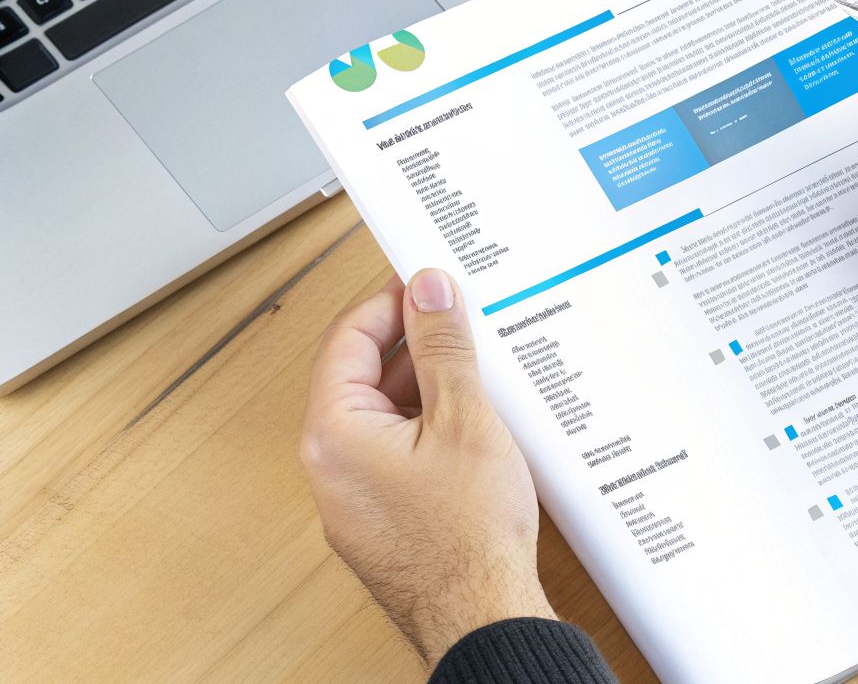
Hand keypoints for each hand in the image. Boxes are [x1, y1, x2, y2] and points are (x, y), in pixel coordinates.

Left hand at [299, 269, 553, 665]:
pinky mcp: (382, 517)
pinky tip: (476, 422)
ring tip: (479, 370)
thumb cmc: (468, 535)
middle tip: (464, 320)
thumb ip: (442, 347)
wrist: (481, 617)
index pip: (349, 338)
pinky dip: (430, 426)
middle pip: (363, 375)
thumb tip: (428, 289)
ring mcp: (354, 496)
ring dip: (426, 387)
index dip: (392, 302)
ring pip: (384, 416)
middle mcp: (330, 465)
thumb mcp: (465, 418)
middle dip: (414, 344)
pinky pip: (397, 451)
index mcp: (334, 433)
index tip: (430, 284)